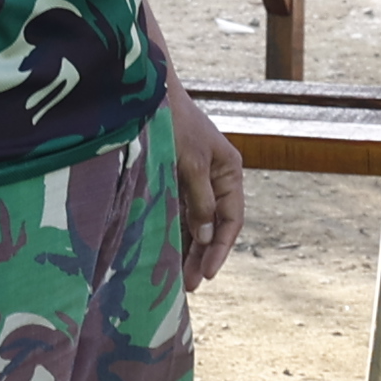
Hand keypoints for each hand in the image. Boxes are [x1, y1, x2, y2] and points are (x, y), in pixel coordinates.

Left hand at [168, 87, 249, 290]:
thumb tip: (206, 237)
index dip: (221, 247)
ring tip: (179, 279)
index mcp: (230, 171)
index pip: (232, 219)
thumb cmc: (175, 124)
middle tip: (191, 285)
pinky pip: (178, 213)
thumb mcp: (191, 164)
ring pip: (195, 222)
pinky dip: (175, 232)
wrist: (148, 95)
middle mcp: (215, 178)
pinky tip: (167, 254)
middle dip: (203, 255)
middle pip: (214, 225)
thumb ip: (200, 201)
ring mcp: (195, 179)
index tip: (209, 273)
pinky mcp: (174, 179)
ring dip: (188, 249)